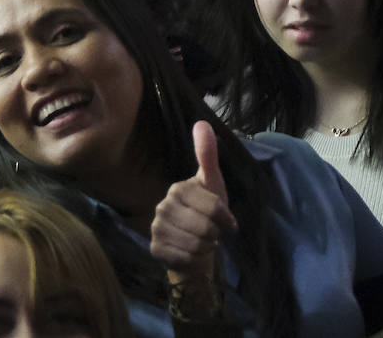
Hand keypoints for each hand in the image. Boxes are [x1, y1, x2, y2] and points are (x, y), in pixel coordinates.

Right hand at [150, 122, 237, 285]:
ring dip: (206, 247)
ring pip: (196, 245)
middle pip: (205, 227)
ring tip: (204, 241)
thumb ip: (208, 155)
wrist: (194, 244)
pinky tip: (192, 252)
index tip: (227, 221)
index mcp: (178, 189)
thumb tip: (202, 123)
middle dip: (215, 234)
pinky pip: (185, 258)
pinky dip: (195, 259)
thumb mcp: (213, 183)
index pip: (214, 207)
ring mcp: (156, 228)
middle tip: (213, 232)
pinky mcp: (155, 249)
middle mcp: (162, 206)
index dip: (226, 218)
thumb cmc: (206, 211)